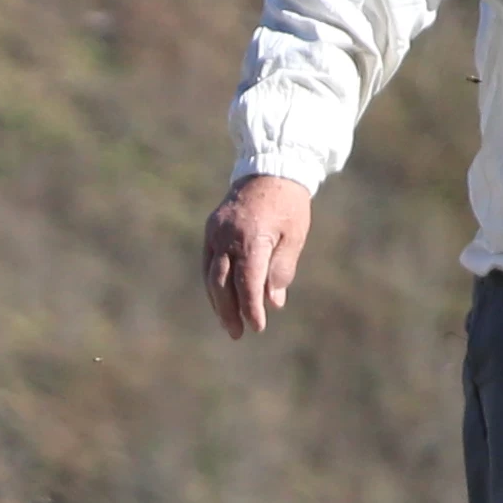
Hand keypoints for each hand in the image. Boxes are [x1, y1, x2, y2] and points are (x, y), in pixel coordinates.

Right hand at [204, 175, 314, 338]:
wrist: (270, 169)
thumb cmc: (288, 206)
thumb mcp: (294, 237)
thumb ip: (282, 269)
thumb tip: (272, 302)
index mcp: (252, 237)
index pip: (248, 280)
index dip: (251, 306)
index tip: (257, 327)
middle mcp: (228, 235)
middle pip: (222, 282)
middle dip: (229, 311)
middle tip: (238, 333)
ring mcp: (215, 232)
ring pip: (211, 275)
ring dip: (218, 302)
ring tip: (229, 324)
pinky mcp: (211, 230)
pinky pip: (208, 263)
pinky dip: (214, 285)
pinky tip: (221, 301)